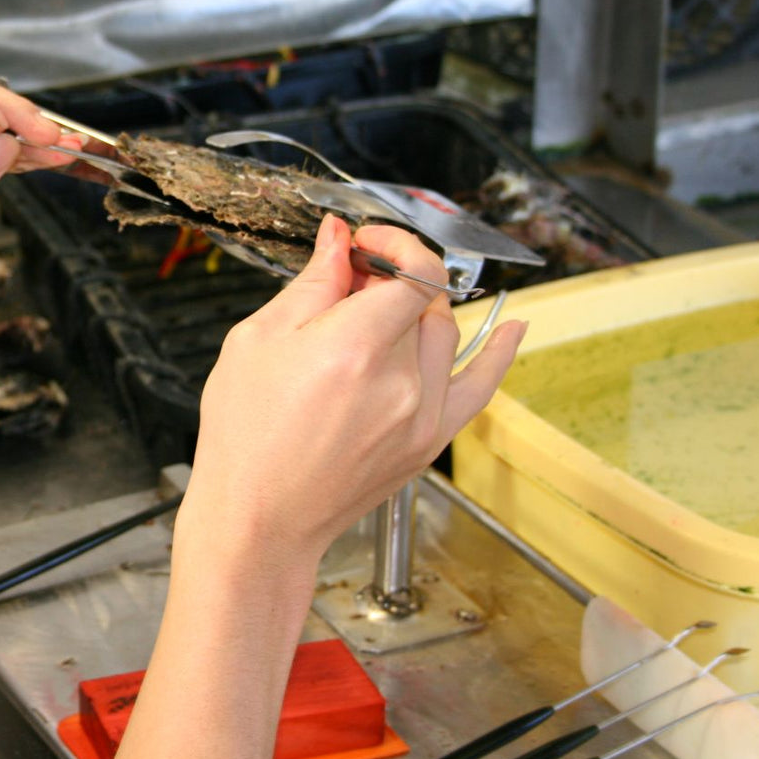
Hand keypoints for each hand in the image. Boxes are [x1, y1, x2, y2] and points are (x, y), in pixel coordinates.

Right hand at [178, 215, 524, 562]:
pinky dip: (500, 354)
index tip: (365, 242)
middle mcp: (398, 381)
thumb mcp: (256, 342)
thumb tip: (337, 240)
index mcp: (351, 348)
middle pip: (421, 299)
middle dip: (388, 279)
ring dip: (415, 309)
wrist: (260, 518)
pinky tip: (514, 326)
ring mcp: (422, 414)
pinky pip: (480, 388)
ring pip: (442, 332)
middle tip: (348, 286)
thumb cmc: (244, 437)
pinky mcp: (429, 440)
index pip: (411, 269)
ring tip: (373, 315)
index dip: (393, 243)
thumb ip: (310, 285)